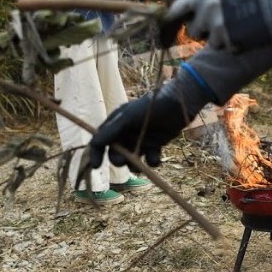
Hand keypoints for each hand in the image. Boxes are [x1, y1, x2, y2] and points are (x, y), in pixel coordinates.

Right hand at [89, 66, 211, 168]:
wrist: (178, 105)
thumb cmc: (150, 107)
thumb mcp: (128, 117)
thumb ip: (111, 131)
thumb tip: (93, 143)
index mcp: (117, 123)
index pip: (101, 140)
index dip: (97, 153)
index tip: (95, 166)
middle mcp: (127, 133)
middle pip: (116, 153)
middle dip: (118, 159)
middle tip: (124, 161)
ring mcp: (141, 140)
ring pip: (132, 159)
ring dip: (134, 165)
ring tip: (140, 164)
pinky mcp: (155, 145)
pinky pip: (149, 159)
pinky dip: (151, 161)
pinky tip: (156, 157)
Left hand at [160, 0, 271, 51]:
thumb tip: (187, 14)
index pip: (176, 9)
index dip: (171, 24)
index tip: (166, 36)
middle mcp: (206, 3)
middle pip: (193, 29)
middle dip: (205, 32)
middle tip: (225, 25)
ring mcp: (216, 21)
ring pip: (209, 42)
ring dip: (222, 39)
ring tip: (241, 26)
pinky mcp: (228, 37)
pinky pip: (225, 49)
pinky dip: (235, 45)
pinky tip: (249, 33)